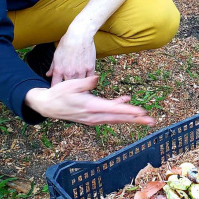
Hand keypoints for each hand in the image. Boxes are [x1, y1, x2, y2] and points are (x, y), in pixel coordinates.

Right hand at [25, 76, 154, 125]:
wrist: (47, 106)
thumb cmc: (59, 93)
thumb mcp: (71, 84)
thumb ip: (87, 82)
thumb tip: (97, 78)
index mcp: (90, 106)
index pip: (114, 110)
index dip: (129, 111)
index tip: (141, 112)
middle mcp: (94, 115)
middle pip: (119, 118)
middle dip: (136, 119)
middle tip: (151, 121)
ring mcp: (93, 118)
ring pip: (115, 118)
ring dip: (130, 117)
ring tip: (145, 117)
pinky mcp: (92, 117)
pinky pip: (109, 116)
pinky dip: (119, 110)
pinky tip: (125, 101)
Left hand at [48, 26, 96, 85]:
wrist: (80, 35)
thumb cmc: (67, 43)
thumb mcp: (56, 54)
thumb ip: (52, 67)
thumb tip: (48, 75)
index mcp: (59, 70)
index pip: (56, 85)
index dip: (56, 89)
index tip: (57, 90)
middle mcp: (70, 72)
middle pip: (68, 87)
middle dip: (68, 89)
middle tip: (69, 89)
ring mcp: (81, 71)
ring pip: (80, 84)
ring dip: (79, 86)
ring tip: (79, 87)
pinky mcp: (90, 68)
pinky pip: (89, 79)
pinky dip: (88, 80)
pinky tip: (87, 80)